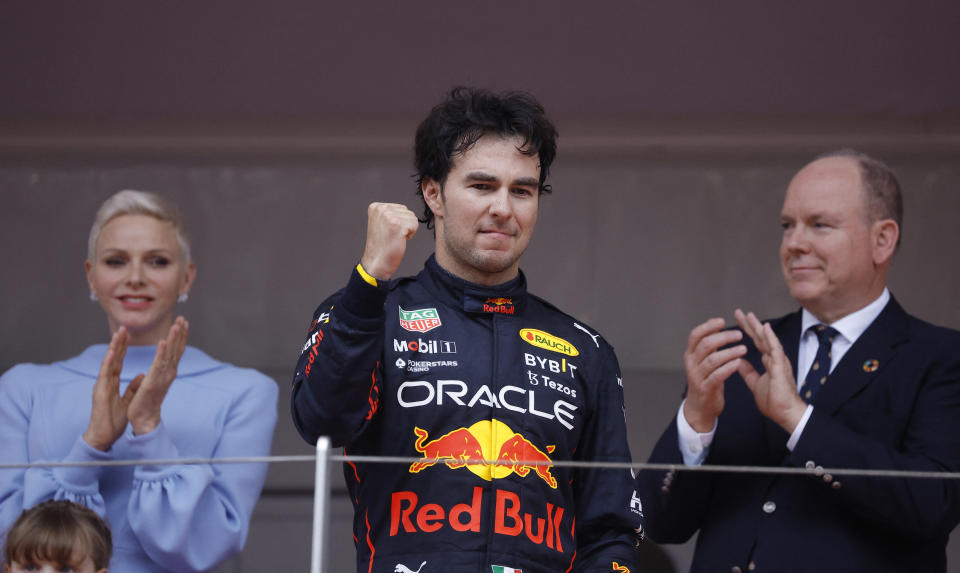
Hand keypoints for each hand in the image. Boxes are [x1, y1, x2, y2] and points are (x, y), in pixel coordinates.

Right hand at [84, 327, 139, 450]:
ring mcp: (102, 385)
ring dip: (114, 347)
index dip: (124, 347)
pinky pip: (105, 375)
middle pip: (114, 358)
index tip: (128, 334)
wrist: (103, 436)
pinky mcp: (100, 392)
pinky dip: (108, 363)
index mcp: (112, 382)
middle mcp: (106, 381)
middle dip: (119, 342)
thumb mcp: (127, 400)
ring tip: (118, 333)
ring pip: (108, 362)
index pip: (119, 361)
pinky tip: (112, 352)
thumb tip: (141, 376)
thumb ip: (132, 388)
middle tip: (124, 327)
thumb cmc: (113, 420)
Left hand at [126, 317, 188, 435]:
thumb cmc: (146, 403)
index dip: (180, 337)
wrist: (144, 421)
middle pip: (176, 350)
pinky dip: (161, 353)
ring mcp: (162, 378)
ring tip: (177, 325)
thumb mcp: (153, 384)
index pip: (176, 351)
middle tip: (183, 318)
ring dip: (174, 339)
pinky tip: (163, 341)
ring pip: (170, 354)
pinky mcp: (153, 382)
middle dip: (180, 334)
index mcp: (167, 373)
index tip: (183, 323)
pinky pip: (158, 365)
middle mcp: (168, 373)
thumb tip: (155, 368)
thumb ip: (156, 373)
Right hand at [360, 202, 418, 279]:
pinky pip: (415, 224)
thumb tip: (405, 210)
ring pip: (412, 217)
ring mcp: (389, 215)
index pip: (400, 208)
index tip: (388, 231)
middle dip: (404, 224)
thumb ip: (390, 212)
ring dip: (407, 229)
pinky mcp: (397, 224)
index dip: (399, 221)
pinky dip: (410, 234)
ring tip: (395, 237)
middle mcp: (381, 209)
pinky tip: (399, 240)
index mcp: (376, 207)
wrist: (377, 262)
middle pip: (407, 211)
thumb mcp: (382, 223)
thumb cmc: (381, 246)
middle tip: (392, 235)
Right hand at [682, 317, 746, 431]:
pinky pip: (717, 376)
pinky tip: (739, 363)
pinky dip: (728, 368)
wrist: (699, 408)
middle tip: (739, 335)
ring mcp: (697, 376)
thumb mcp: (702, 360)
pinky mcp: (705, 388)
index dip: (708, 326)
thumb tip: (712, 322)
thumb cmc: (705, 380)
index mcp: (691, 354)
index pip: (695, 335)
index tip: (722, 321)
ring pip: (712, 359)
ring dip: (729, 352)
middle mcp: (691, 363)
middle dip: (723, 337)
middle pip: (705, 344)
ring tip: (744, 349)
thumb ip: (707, 343)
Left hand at [734, 309, 806, 432]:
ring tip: (750, 315)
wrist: (785, 414)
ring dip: (759, 327)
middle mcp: (775, 359)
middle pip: (761, 337)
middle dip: (750, 324)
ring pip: (768, 340)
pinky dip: (770, 338)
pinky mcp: (781, 368)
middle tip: (739, 312)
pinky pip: (776, 350)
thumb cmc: (774, 401)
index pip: (757, 342)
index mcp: (770, 362)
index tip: (738, 319)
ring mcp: (779, 362)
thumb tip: (737, 361)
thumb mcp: (755, 383)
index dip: (748, 330)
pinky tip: (765, 328)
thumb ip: (747, 371)